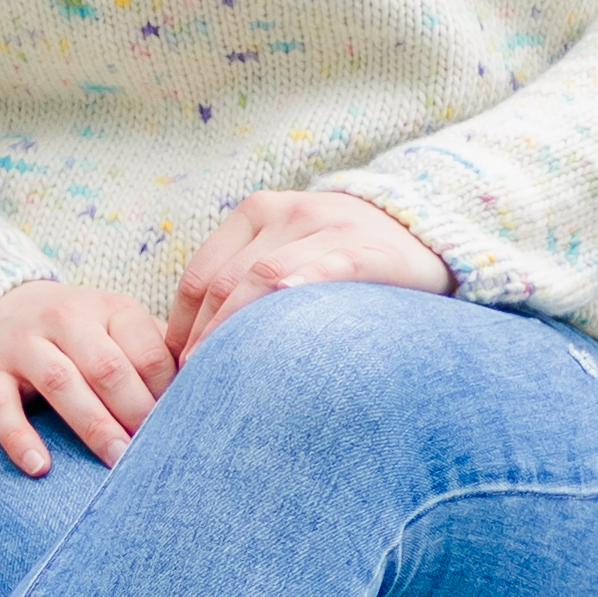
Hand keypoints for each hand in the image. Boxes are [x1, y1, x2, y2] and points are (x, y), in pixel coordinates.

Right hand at [0, 279, 177, 476]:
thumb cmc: (72, 335)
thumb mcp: (113, 329)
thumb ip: (154, 353)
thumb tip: (212, 390)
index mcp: (109, 308)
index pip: (148, 350)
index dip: (167, 393)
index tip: (181, 428)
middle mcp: (65, 318)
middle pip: (108, 366)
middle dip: (135, 412)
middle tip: (157, 455)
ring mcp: (22, 343)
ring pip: (61, 382)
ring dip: (93, 425)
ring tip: (117, 462)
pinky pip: (0, 406)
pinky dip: (19, 438)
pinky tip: (40, 468)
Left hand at [168, 189, 447, 359]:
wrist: (419, 233)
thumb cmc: (341, 257)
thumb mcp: (289, 251)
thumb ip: (246, 280)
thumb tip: (189, 347)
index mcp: (256, 212)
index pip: (202, 275)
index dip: (182, 325)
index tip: (178, 368)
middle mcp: (286, 213)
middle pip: (226, 282)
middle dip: (204, 337)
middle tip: (193, 384)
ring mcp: (325, 226)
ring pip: (263, 278)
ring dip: (236, 330)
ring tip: (222, 375)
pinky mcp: (363, 248)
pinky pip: (323, 269)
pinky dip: (298, 288)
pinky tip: (281, 315)